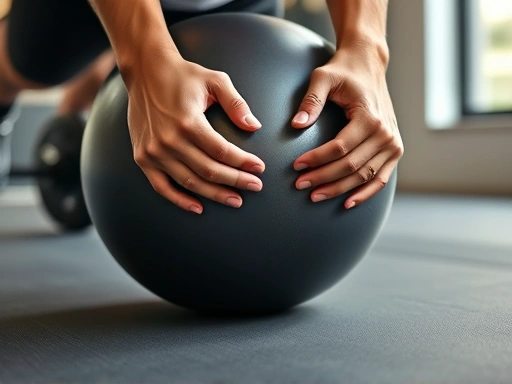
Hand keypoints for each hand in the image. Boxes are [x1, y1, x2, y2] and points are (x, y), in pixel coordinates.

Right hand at [124, 52, 264, 213]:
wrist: (145, 71)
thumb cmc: (183, 75)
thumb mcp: (215, 80)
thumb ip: (236, 103)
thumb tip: (254, 126)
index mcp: (188, 122)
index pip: (222, 151)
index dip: (243, 162)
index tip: (259, 169)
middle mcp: (169, 140)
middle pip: (209, 170)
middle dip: (236, 181)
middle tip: (255, 186)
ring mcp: (154, 152)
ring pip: (190, 182)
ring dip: (215, 194)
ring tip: (236, 200)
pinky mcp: (143, 157)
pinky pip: (162, 186)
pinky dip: (179, 200)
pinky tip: (198, 207)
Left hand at [291, 46, 402, 208]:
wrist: (368, 65)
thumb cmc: (343, 71)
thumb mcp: (322, 78)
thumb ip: (311, 101)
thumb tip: (296, 125)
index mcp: (369, 117)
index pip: (340, 148)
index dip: (317, 159)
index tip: (296, 166)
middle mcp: (385, 133)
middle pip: (351, 166)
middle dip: (323, 178)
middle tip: (299, 185)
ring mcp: (393, 143)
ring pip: (364, 176)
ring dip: (339, 189)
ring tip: (314, 196)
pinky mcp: (394, 150)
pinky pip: (380, 178)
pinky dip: (365, 193)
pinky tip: (347, 203)